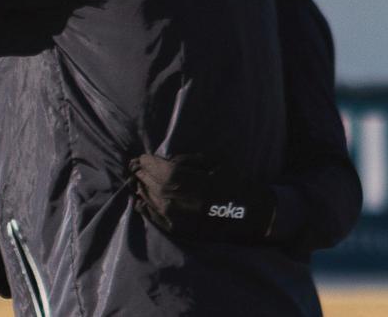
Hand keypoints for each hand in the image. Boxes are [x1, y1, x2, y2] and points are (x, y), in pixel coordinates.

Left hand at [130, 153, 274, 243]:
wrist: (252, 215)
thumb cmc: (235, 183)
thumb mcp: (214, 162)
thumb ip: (187, 160)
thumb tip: (167, 160)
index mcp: (185, 182)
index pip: (156, 169)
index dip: (146, 161)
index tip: (142, 157)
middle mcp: (175, 201)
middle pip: (150, 183)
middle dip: (142, 173)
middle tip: (136, 166)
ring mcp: (175, 218)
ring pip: (149, 199)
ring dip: (142, 187)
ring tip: (139, 179)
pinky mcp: (178, 231)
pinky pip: (153, 217)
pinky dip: (145, 207)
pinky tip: (141, 199)